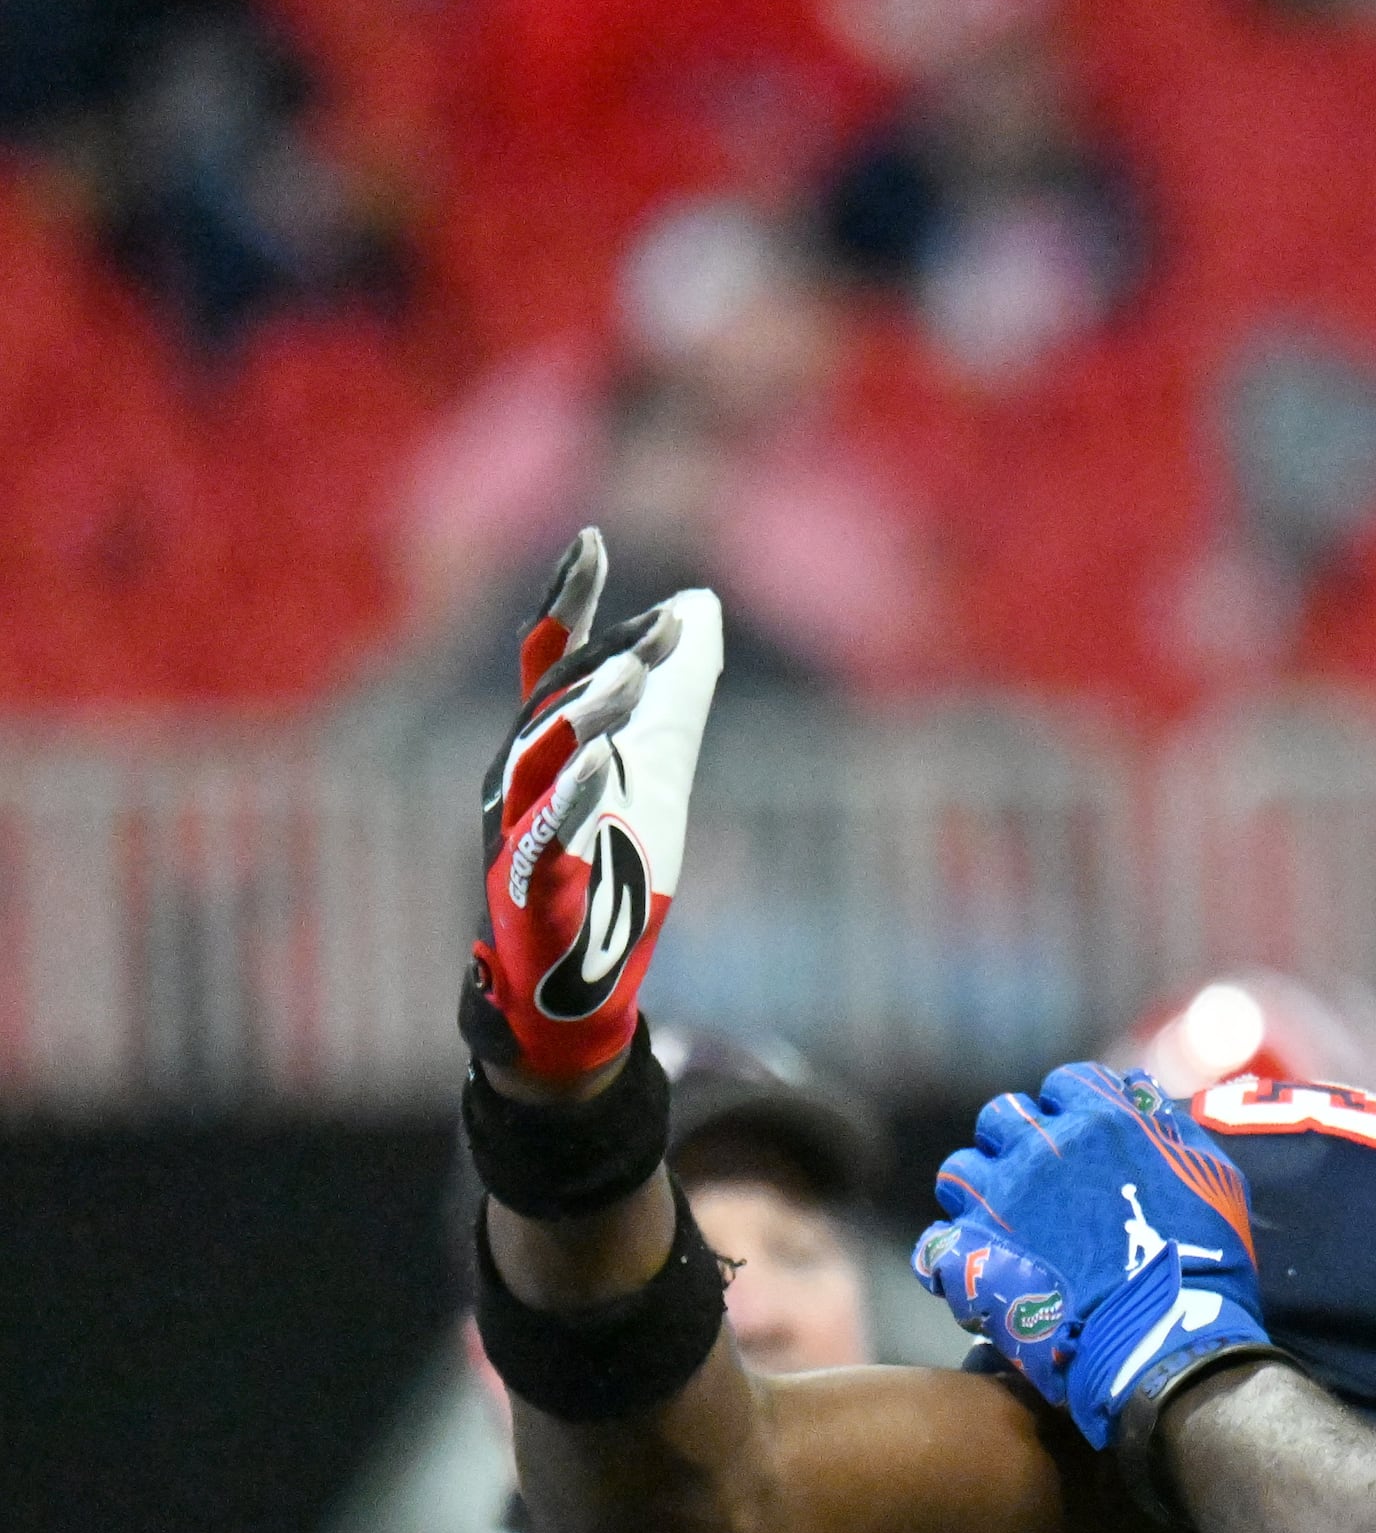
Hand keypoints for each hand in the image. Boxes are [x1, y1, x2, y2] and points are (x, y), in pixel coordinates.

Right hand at [464, 529, 726, 1086]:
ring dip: (585, 714)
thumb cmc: (614, 879)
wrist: (579, 993)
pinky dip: (569, 800)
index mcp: (544, 749)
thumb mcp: (657, 772)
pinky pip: (542, 839)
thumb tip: (702, 605)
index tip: (593, 539)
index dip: (568, 601)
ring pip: (537, 760)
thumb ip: (675, 697)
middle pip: (553, 703)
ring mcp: (517, 836)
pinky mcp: (529, 893)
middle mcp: (518, 782)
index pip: (551, 660)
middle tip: (667, 623)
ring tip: (635, 673)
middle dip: (606, 658)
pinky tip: (604, 767)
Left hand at [917, 1066, 1269, 1447]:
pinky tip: (979, 1273)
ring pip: (959, 1172)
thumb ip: (1173, 1130)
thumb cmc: (1203, 1262)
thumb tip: (1144, 1098)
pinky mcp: (973, 1258)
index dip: (1069, 1111)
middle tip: (1035, 1183)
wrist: (1164, 1339)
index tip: (1078, 1141)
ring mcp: (1000, 1202)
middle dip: (1014, 1143)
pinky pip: (935, 1245)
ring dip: (978, 1194)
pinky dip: (952, 1258)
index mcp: (1101, 1122)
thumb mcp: (1214, 1179)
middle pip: (1001, 1117)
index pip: (1064, 1085)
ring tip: (1001, 1226)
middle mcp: (1042, 1149)